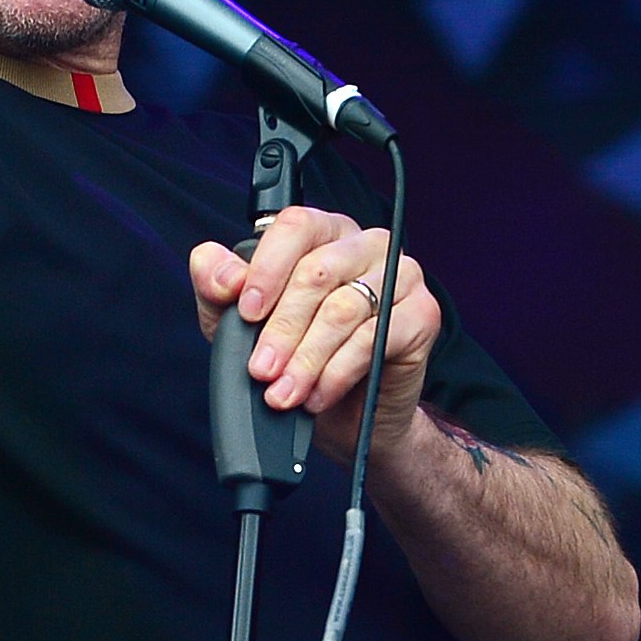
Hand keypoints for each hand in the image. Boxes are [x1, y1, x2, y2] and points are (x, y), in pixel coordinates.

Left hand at [189, 207, 440, 465]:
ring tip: (283, 393)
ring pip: (342, 311)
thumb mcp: (239, 323)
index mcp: (323, 232)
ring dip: (306, 359)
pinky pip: (374, 339)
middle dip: (281, 330)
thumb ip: (218, 288)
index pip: (295, 227)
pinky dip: (338, 372)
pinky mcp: (422, 314)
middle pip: (317, 274)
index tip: (246, 312)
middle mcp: (365, 244)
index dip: (266, 269)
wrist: (346, 414)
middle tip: (261, 369)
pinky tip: (317, 395)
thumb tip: (221, 274)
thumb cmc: (293, 355)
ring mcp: (401, 275)